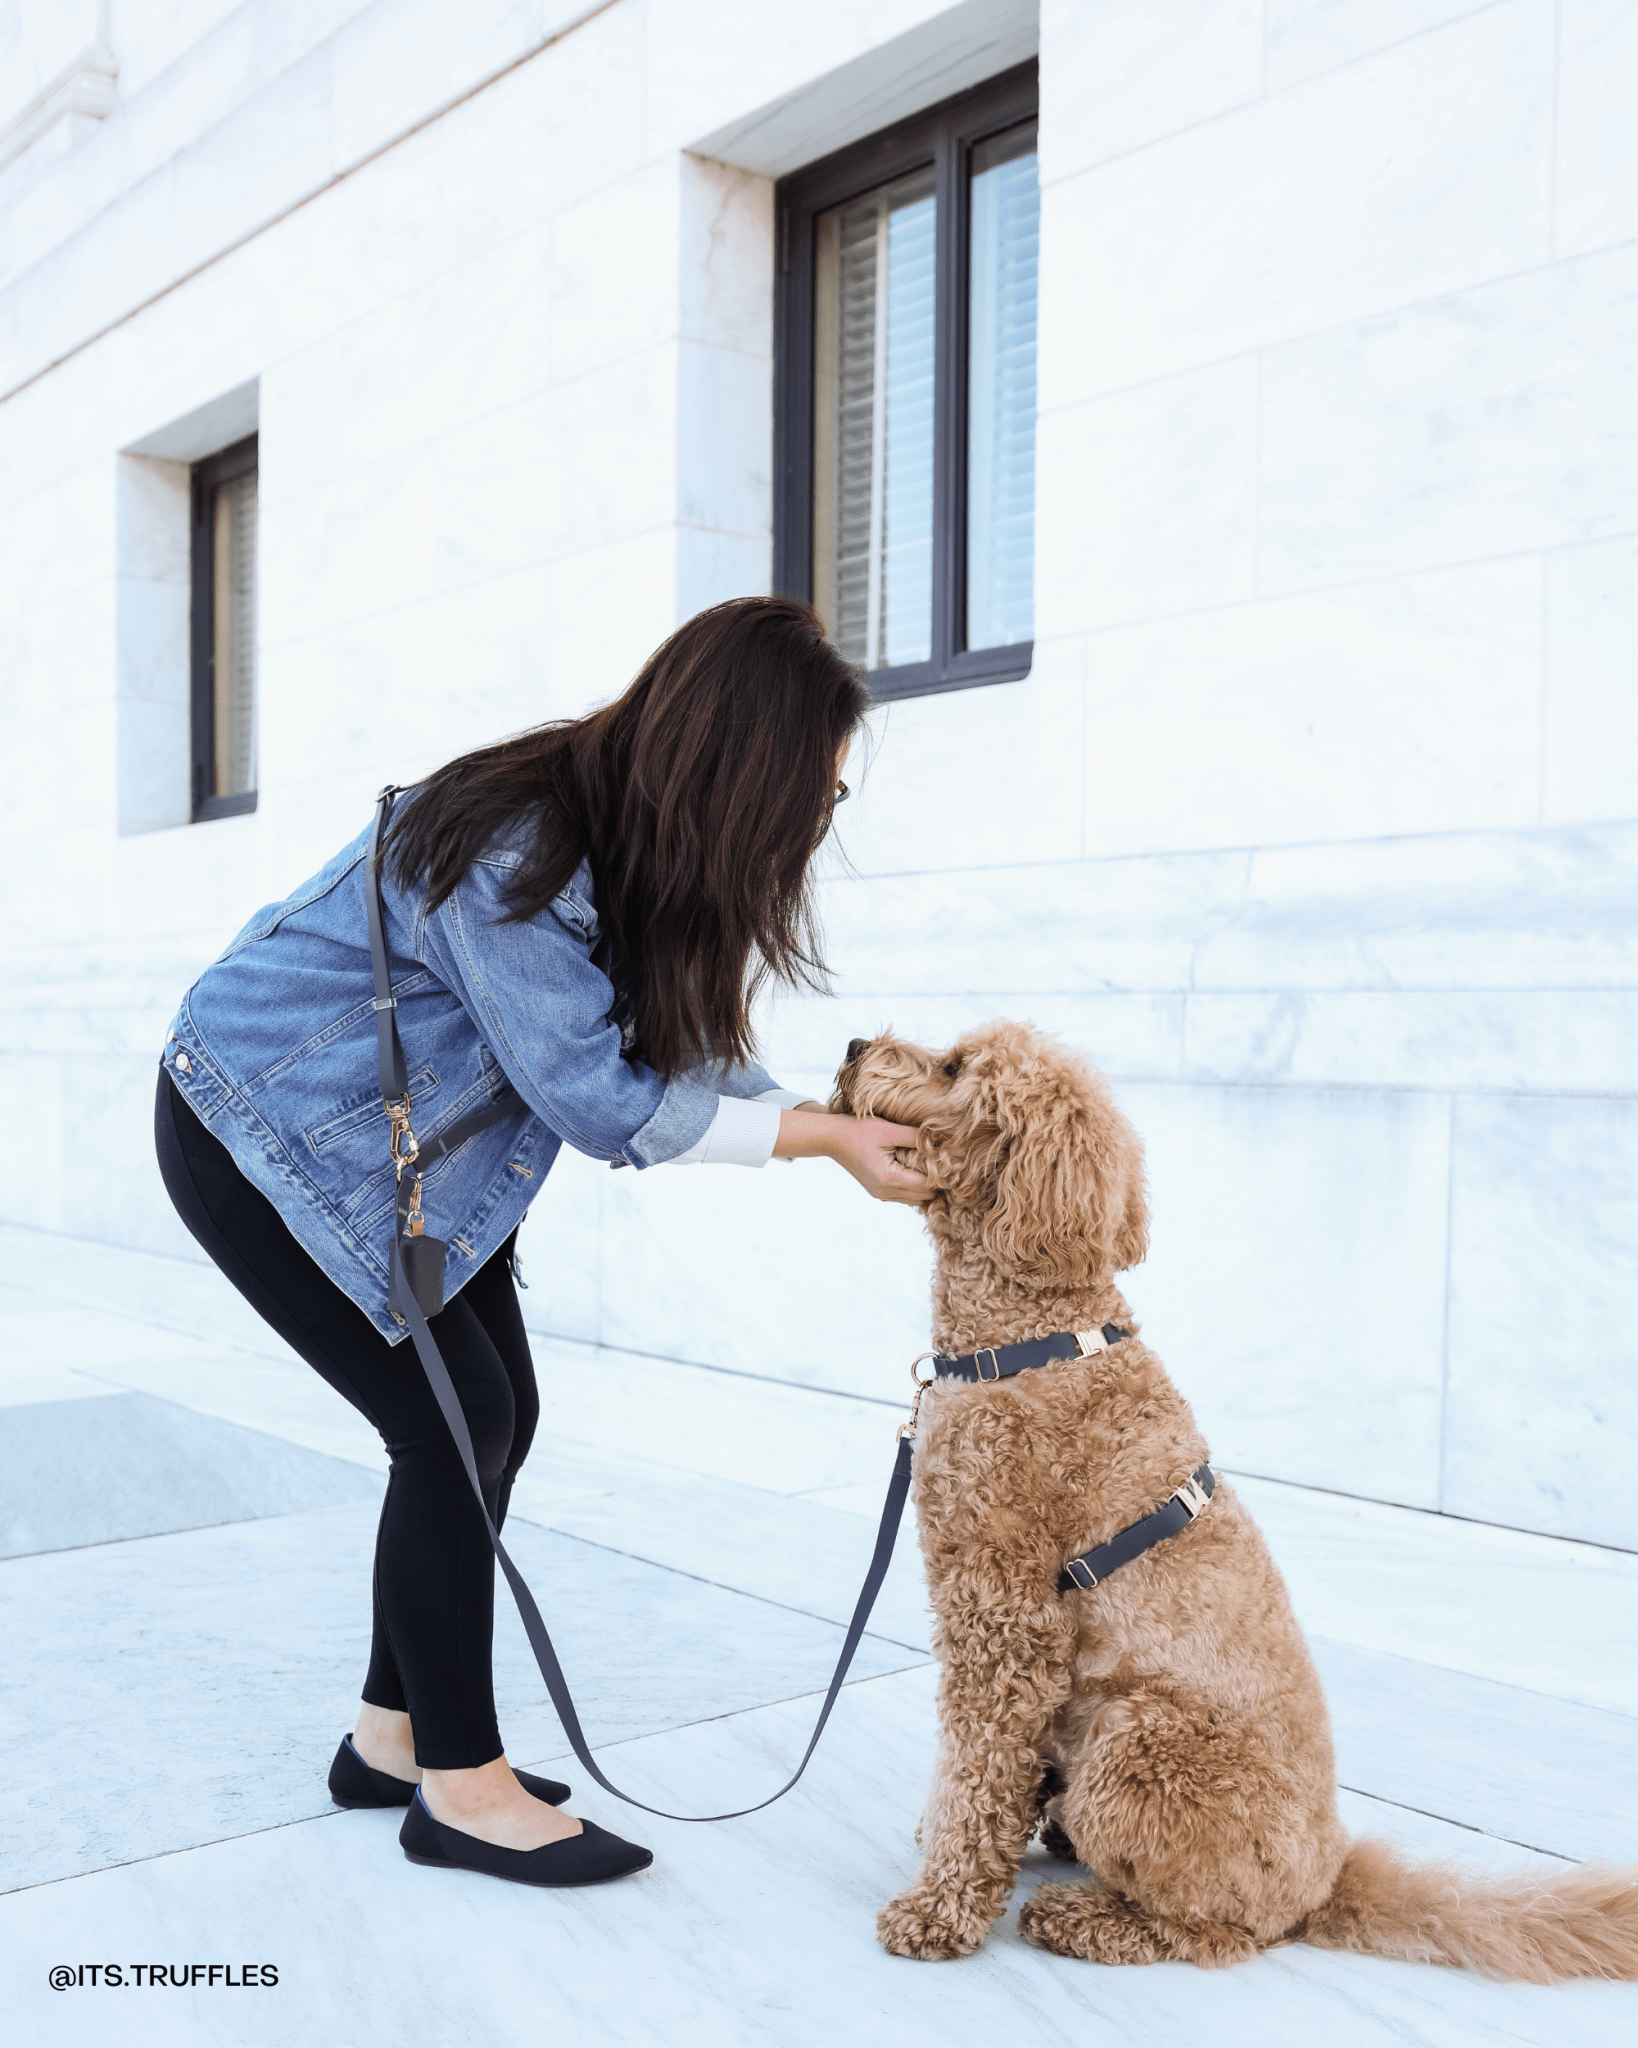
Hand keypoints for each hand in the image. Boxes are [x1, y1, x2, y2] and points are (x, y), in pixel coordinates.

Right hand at [773, 1110, 929, 1205]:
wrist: (833, 1138)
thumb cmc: (860, 1130)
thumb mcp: (889, 1130)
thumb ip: (915, 1137)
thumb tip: (939, 1142)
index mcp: (889, 1179)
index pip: (928, 1186)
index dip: (941, 1175)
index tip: (948, 1161)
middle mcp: (885, 1192)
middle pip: (924, 1197)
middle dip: (935, 1182)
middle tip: (942, 1163)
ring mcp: (880, 1194)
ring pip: (915, 1200)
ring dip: (924, 1186)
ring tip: (928, 1166)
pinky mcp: (877, 1191)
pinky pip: (904, 1196)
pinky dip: (913, 1187)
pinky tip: (914, 1169)